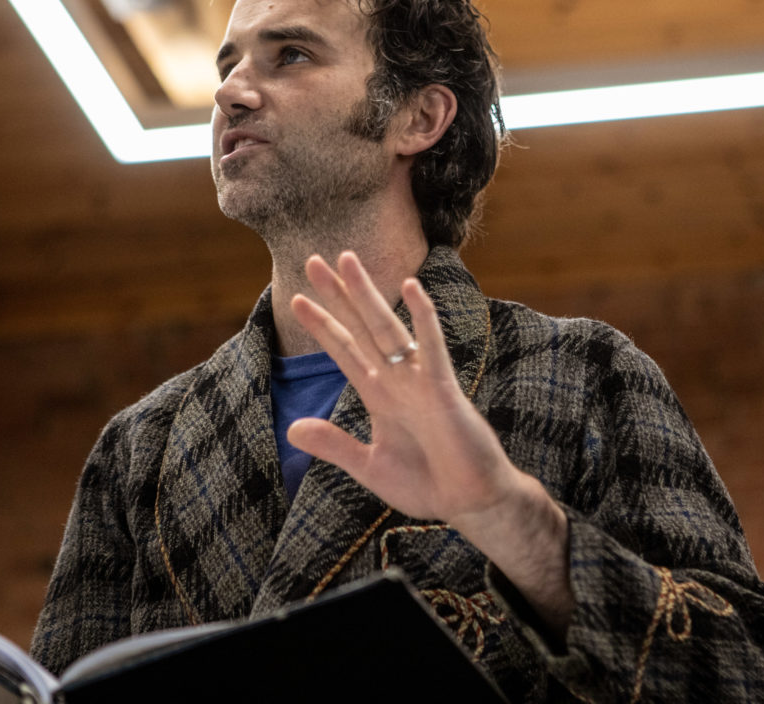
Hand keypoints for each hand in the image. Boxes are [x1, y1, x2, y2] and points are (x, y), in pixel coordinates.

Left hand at [288, 251, 574, 635]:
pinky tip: (411, 287)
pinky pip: (432, 347)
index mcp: (380, 395)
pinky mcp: (443, 389)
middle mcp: (397, 379)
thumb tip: (291, 429)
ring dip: (366, 294)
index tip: (297, 298)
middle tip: (312, 259)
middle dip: (338, 294)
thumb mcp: (370, 466)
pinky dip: (422, 317)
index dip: (322, 324)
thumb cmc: (430, 484)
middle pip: (361, 327)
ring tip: (346, 260)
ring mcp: (420, 380)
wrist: (471, 504)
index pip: (344, 351)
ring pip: (388, 328)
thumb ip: (335, 446)